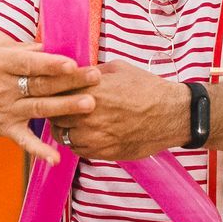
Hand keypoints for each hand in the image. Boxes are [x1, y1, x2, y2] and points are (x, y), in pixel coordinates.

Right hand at [0, 38, 99, 163]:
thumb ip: (24, 50)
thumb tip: (52, 46)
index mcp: (0, 64)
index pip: (29, 64)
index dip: (51, 64)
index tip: (72, 63)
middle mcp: (3, 88)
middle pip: (41, 85)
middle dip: (70, 82)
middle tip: (96, 78)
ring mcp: (5, 110)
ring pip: (39, 109)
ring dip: (65, 107)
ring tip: (90, 104)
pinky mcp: (5, 129)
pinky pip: (25, 141)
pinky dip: (39, 151)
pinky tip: (56, 158)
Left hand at [51, 60, 189, 161]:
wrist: (172, 115)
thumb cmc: (147, 89)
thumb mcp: (118, 69)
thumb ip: (92, 72)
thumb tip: (75, 72)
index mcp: (89, 90)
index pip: (54, 90)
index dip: (51, 89)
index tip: (52, 89)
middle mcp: (88, 115)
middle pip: (53, 114)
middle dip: (54, 109)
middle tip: (58, 106)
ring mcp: (94, 136)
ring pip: (62, 135)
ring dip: (64, 127)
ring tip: (71, 121)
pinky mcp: (103, 152)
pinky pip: (77, 149)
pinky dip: (76, 142)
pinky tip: (84, 133)